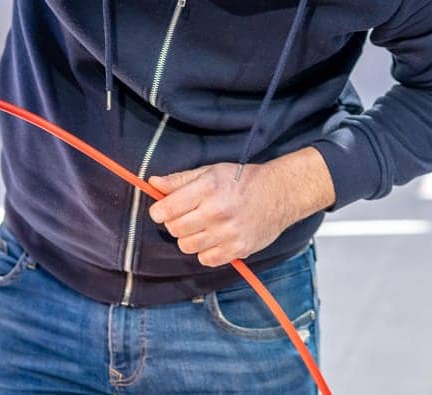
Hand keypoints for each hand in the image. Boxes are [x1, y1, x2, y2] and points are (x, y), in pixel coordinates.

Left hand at [147, 148, 335, 267]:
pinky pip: (205, 259)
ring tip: (200, 227)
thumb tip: (153, 183)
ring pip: (187, 246)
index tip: (161, 211)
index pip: (167, 209)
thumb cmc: (242, 181)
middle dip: (174, 223)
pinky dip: (205, 251)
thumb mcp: (210, 172)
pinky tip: (213, 238)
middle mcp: (216, 212)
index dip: (159, 211)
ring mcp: (228, 233)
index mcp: (207, 188)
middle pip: (174, 229)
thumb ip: (180, 180)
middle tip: (185, 216)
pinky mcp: (238, 250)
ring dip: (188, 238)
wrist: (278, 195)